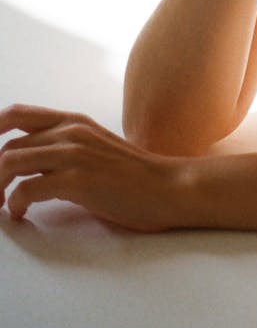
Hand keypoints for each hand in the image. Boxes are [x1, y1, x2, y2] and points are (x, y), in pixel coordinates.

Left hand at [0, 105, 181, 231]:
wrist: (168, 186)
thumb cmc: (133, 175)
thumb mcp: (95, 149)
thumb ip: (64, 149)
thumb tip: (29, 164)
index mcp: (73, 122)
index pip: (16, 114)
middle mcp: (71, 132)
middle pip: (7, 145)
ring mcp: (74, 154)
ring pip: (10, 163)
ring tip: (1, 206)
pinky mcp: (78, 180)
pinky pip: (27, 189)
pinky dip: (16, 204)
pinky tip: (21, 213)